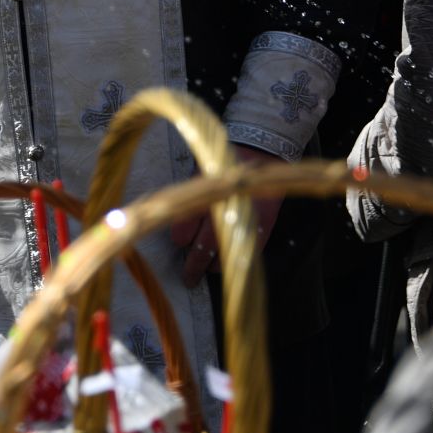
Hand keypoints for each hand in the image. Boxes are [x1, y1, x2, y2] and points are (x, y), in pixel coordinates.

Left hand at [169, 144, 285, 286]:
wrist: (258, 153)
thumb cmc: (222, 166)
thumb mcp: (199, 176)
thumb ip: (188, 200)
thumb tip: (169, 221)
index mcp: (202, 196)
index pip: (183, 229)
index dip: (180, 239)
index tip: (181, 242)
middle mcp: (222, 209)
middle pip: (202, 248)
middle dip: (192, 266)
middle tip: (188, 279)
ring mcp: (244, 219)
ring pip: (223, 255)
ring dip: (212, 266)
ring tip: (206, 271)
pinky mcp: (262, 225)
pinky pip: (246, 253)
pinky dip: (234, 262)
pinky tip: (225, 265)